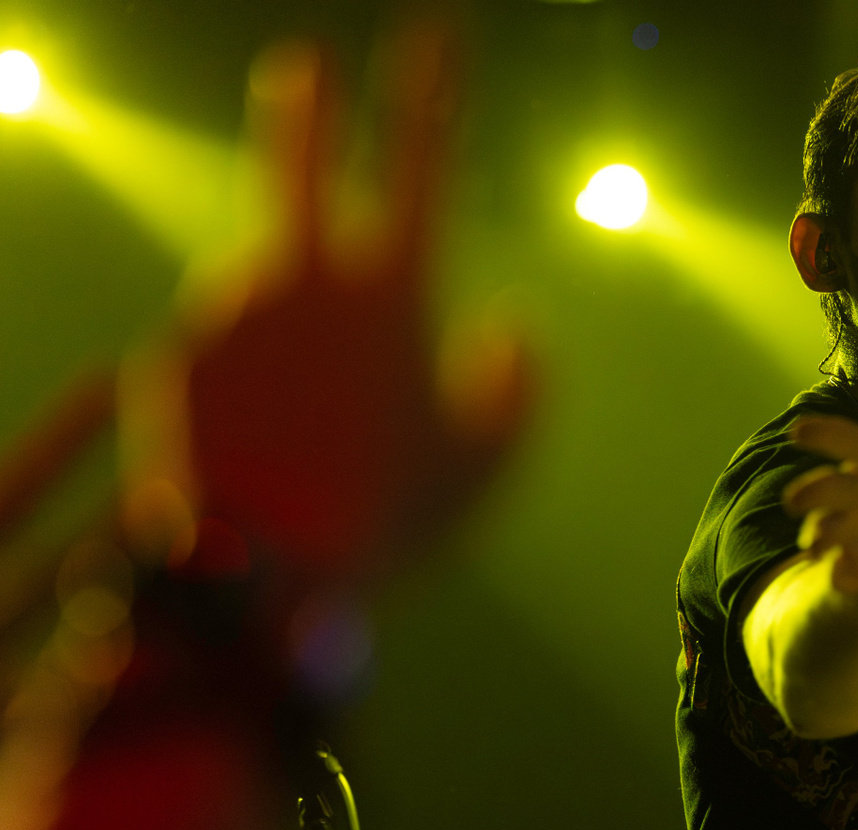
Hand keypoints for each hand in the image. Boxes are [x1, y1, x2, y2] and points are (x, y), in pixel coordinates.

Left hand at [122, 20, 531, 588]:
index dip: (431, 92)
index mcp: (393, 292)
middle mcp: (303, 278)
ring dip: (282, 316)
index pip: (420, 162)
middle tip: (300, 68)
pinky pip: (217, 345)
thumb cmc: (390, 521)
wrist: (260, 578)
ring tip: (303, 413)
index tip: (434, 38)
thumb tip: (517, 329)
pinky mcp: (169, 352)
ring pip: (261, 281)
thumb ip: (519, 386)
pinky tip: (257, 439)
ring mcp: (226, 311)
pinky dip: (241, 375)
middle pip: (298, 160)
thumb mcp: (487, 465)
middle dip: (304, 108)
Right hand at [781, 371, 857, 600]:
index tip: (800, 432)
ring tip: (816, 547)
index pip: (849, 442)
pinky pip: (840, 574)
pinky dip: (842, 577)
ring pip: (823, 531)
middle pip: (825, 489)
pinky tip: (849, 578)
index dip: (826, 436)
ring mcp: (848, 529)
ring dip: (818, 537)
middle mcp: (854, 491)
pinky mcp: (850, 565)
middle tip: (795, 501)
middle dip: (810, 494)